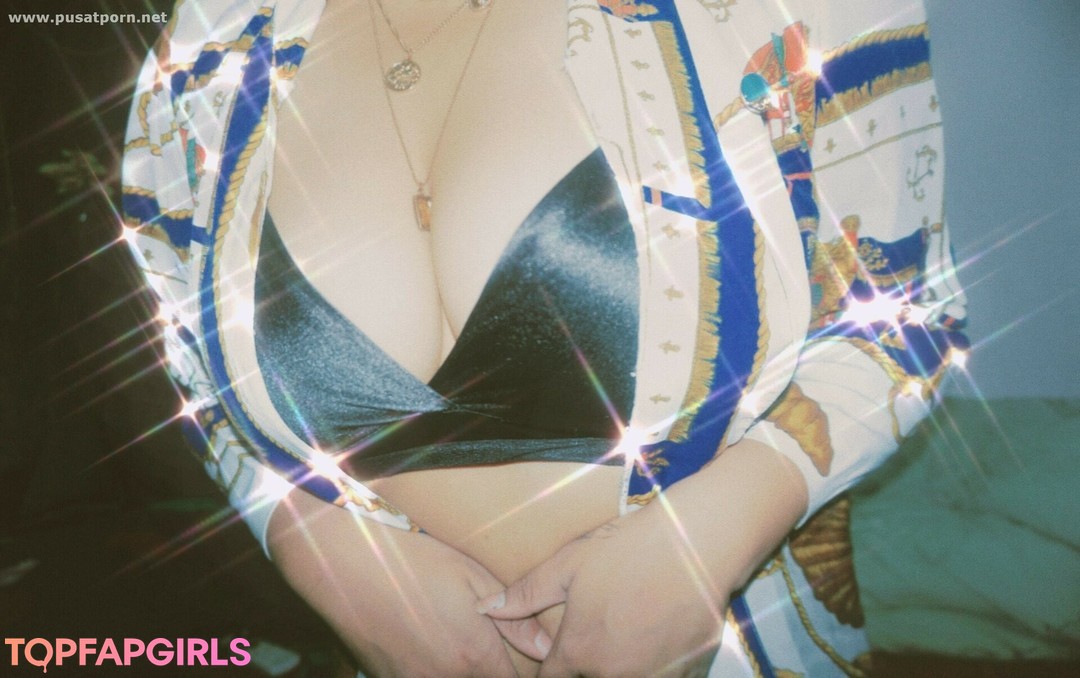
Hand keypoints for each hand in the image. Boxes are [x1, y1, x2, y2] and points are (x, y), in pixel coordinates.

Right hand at [267, 488, 545, 676]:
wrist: (346, 560)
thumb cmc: (414, 559)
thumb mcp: (473, 578)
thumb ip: (514, 620)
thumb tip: (546, 648)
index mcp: (474, 657)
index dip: (525, 676)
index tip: (526, 666)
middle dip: (494, 675)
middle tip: (493, 655)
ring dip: (463, 674)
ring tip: (458, 648)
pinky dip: (431, 672)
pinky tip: (430, 649)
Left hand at [477, 510, 724, 676]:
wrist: (697, 543)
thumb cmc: (631, 549)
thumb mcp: (570, 564)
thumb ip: (526, 594)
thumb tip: (486, 608)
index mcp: (580, 651)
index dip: (552, 671)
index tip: (558, 659)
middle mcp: (614, 675)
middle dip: (587, 669)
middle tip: (601, 633)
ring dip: (623, 670)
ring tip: (629, 637)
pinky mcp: (690, 674)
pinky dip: (658, 671)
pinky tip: (659, 642)